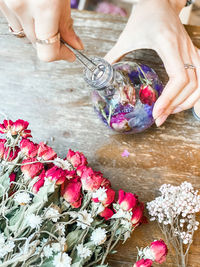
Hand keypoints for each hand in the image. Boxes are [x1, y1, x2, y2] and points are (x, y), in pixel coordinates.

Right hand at [0, 0, 82, 61]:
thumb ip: (67, 24)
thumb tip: (75, 45)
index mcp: (44, 7)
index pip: (48, 51)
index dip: (61, 55)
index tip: (69, 54)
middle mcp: (22, 7)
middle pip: (37, 44)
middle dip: (51, 42)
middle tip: (60, 33)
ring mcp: (8, 3)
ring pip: (24, 33)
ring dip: (36, 30)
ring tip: (43, 13)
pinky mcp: (0, 1)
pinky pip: (13, 21)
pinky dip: (24, 19)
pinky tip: (31, 7)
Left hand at [105, 0, 199, 126]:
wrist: (159, 1)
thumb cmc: (143, 17)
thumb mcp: (125, 38)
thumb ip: (112, 57)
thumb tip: (100, 76)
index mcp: (167, 44)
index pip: (178, 77)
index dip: (169, 99)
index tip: (157, 113)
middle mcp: (183, 48)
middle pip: (192, 84)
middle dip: (176, 105)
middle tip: (160, 118)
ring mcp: (191, 50)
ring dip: (188, 101)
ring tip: (171, 111)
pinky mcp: (193, 52)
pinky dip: (195, 92)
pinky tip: (182, 100)